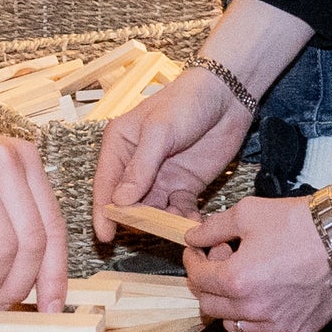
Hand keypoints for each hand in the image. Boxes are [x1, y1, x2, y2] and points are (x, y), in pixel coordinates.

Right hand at [0, 106, 65, 311]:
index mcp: (20, 156)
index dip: (55, 274)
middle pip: (33, 243)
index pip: (53, 225)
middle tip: (1, 305)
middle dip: (20, 286)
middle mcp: (2, 161)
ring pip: (3, 254)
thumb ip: (8, 207)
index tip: (52, 307)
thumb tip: (32, 271)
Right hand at [91, 69, 250, 233]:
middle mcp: (136, 165)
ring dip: (162, 223)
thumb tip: (119, 201)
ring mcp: (161, 178)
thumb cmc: (187, 102)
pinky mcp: (184, 186)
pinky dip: (184, 220)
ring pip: (153, 211)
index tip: (105, 235)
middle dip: (137, 220)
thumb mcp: (159, 131)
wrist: (227, 96)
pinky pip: (179, 210)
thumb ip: (140, 167)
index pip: (106, 184)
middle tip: (150, 232)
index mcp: (120, 146)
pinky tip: (192, 225)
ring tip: (176, 230)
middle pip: (128, 203)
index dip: (104, 211)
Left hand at [185, 195, 331, 331]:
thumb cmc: (300, 224)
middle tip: (222, 260)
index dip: (191, 260)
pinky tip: (265, 293)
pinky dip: (256, 317)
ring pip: (234, 325)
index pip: (197, 278)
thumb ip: (213, 228)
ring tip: (244, 279)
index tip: (196, 250)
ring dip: (229, 304)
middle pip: (209, 305)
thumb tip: (193, 237)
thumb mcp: (248, 213)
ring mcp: (275, 325)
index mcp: (236, 280)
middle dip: (207, 281)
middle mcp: (252, 310)